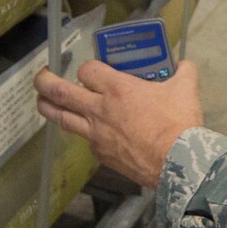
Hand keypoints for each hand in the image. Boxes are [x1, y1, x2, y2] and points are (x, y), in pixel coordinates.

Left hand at [35, 60, 202, 188]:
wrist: (177, 162)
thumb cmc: (179, 124)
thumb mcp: (185, 89)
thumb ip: (184, 72)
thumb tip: (185, 65)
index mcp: (117, 88)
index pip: (87, 70)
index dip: (87, 68)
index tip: (93, 71)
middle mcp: (100, 109)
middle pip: (60, 91)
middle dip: (45, 82)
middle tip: (41, 77)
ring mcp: (96, 133)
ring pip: (61, 117)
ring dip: (48, 107)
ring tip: (42, 101)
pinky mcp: (100, 153)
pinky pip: (84, 139)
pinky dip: (82, 132)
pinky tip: (86, 131)